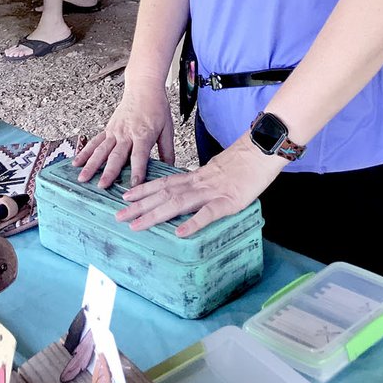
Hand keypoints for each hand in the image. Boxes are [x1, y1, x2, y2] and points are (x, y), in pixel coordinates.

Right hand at [73, 83, 174, 188]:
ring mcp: (115, 131)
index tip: (133, 186)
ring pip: (101, 150)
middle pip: (116, 156)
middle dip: (108, 172)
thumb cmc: (156, 107)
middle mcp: (126, 134)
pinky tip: (76, 162)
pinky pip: (95, 142)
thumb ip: (167, 150)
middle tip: (101, 186)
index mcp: (143, 135)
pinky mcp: (108, 129)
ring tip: (82, 178)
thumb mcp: (167, 128)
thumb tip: (170, 168)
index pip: (139, 157)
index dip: (137, 172)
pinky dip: (85, 152)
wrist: (143, 87)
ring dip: (91, 165)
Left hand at [116, 134, 284, 236]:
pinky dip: (193, 223)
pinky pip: (209, 214)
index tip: (126, 196)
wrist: (264, 149)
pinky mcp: (229, 201)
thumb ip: (203, 182)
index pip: (165, 183)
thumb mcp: (218, 172)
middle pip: (164, 195)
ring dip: (155, 215)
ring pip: (178, 203)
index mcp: (196, 177)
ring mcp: (213, 192)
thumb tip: (191, 192)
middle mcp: (199, 183)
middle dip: (140, 206)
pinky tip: (180, 233)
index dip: (144, 190)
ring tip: (136, 225)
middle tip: (119, 216)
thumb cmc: (245, 163)